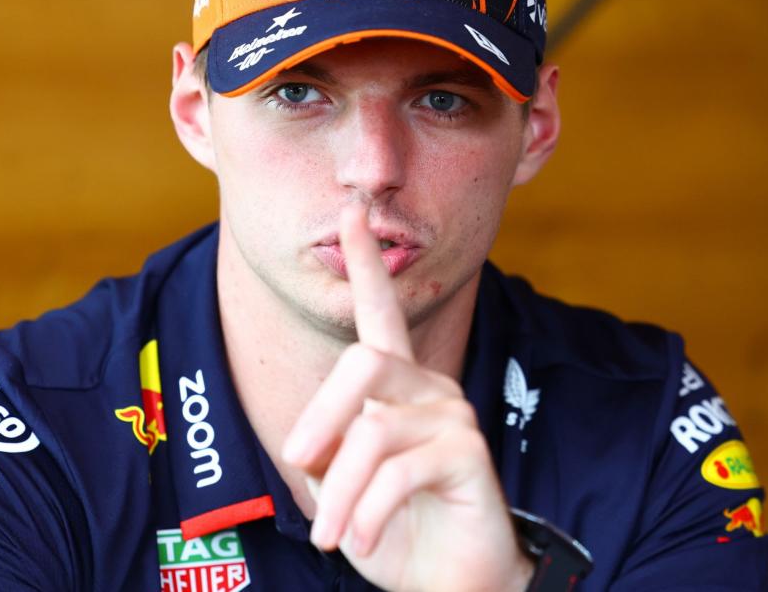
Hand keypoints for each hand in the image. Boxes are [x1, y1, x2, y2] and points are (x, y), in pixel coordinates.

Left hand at [282, 204, 532, 591]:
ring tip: (332, 537)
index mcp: (398, 389)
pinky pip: (398, 470)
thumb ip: (325, 453)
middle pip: (363, 363)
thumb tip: (311, 445)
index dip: (367, 263)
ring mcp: (454, 416)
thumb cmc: (396, 532)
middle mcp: (430, 389)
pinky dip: (365, 513)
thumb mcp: (342, 490)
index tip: (352, 212)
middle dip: (320, 416)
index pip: (382, 314)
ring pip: (372, 429)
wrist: (448, 585)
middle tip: (298, 464)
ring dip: (339, 493)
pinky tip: (362, 541)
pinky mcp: (469, 453)